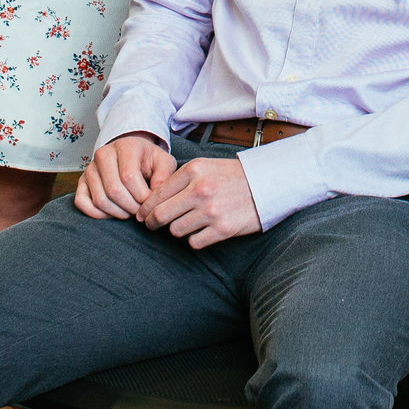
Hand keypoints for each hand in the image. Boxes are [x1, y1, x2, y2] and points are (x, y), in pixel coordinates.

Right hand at [74, 132, 175, 219]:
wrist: (130, 153)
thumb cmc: (148, 160)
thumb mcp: (163, 162)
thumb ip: (164, 176)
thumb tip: (155, 194)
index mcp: (125, 146)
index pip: (129, 177)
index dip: (142, 196)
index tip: (150, 202)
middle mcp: (103, 154)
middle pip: (114, 190)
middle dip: (131, 207)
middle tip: (140, 210)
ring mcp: (90, 168)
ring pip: (100, 199)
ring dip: (117, 213)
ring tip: (130, 211)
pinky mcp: (81, 181)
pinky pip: (81, 202)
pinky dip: (97, 214)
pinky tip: (112, 212)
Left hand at [139, 156, 263, 247]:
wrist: (266, 183)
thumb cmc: (232, 175)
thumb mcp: (205, 166)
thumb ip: (180, 180)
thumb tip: (153, 201)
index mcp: (193, 171)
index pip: (157, 194)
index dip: (145, 208)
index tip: (142, 215)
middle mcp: (200, 190)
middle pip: (161, 215)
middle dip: (152, 223)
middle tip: (151, 225)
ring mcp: (211, 210)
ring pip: (176, 231)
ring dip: (178, 229)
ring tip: (187, 223)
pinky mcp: (222, 229)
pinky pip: (194, 242)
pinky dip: (195, 239)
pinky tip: (203, 230)